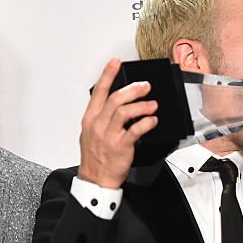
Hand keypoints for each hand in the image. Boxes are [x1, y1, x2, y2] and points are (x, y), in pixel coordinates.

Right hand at [77, 58, 157, 188]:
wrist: (95, 179)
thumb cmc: (95, 158)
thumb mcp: (90, 134)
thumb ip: (101, 118)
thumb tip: (114, 105)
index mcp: (90, 119)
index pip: (99, 91)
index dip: (107, 74)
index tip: (115, 62)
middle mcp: (98, 124)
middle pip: (116, 98)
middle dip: (133, 89)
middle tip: (145, 86)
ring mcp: (108, 135)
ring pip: (125, 111)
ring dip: (141, 105)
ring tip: (152, 104)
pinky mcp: (120, 146)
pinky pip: (135, 130)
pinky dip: (146, 122)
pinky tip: (152, 120)